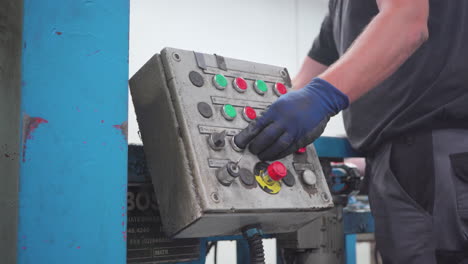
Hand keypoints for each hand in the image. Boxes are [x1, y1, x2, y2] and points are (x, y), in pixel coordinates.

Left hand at [234, 78, 348, 160]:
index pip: (257, 126)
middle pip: (266, 137)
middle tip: (251, 150)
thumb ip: (269, 116)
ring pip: (277, 145)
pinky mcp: (302, 137)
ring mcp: (294, 129)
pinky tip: (274, 155)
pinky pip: (289, 149)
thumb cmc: (298, 100)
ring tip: (261, 155)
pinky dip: (280, 154)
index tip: (240, 142)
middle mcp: (284, 120)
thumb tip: (256, 129)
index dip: (247, 136)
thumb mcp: (280, 103)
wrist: (319, 99)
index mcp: (275, 110)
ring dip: (267, 152)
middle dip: (256, 146)